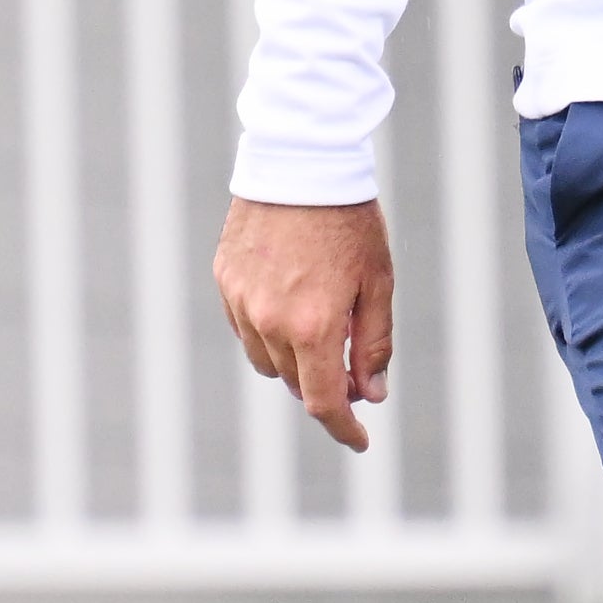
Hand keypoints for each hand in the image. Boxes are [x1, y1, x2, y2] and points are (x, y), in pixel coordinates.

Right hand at [216, 196, 396, 449]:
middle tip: (353, 371)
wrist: (302, 162)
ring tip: (323, 326)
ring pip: (266, 360)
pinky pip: (245, 327)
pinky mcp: (224, 281)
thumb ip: (374, 343)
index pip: (323, 401)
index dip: (343, 427)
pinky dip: (269, 331)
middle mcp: (268, 322)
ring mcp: (240, 302)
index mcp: (312, 326)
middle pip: (296, 382)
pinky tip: (292, 303)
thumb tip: (370, 394)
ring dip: (295, 360)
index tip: (360, 440)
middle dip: (325, 385)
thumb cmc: (349, 220)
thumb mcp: (378, 281)